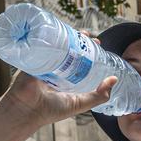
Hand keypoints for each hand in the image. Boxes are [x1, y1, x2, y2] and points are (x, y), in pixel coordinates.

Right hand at [0, 31, 116, 126]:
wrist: (27, 110)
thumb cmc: (52, 109)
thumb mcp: (81, 103)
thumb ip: (99, 96)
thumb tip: (114, 79)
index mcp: (68, 79)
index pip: (81, 60)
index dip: (89, 51)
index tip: (98, 44)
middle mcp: (57, 70)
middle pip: (70, 50)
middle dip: (80, 40)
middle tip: (89, 36)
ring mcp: (44, 63)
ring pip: (57, 45)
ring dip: (67, 35)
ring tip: (77, 31)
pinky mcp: (32, 58)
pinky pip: (40, 44)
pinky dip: (48, 36)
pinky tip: (58, 30)